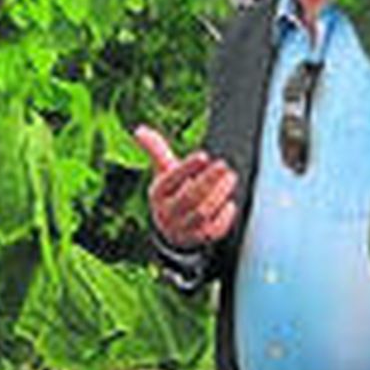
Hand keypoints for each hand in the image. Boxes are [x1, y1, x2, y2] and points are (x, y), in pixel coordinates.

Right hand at [132, 124, 237, 249]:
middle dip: (208, 180)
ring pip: (202, 212)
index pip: (171, 179)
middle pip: (189, 196)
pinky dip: (224, 217)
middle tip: (224, 165)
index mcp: (159, 193)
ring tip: (230, 178)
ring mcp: (185, 227)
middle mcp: (169, 212)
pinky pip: (214, 229)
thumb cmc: (172, 194)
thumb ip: (156, 150)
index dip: (187, 168)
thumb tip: (139, 130)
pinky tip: (229, 204)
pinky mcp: (201, 239)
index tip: (203, 156)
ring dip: (218, 194)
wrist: (172, 232)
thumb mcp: (163, 173)